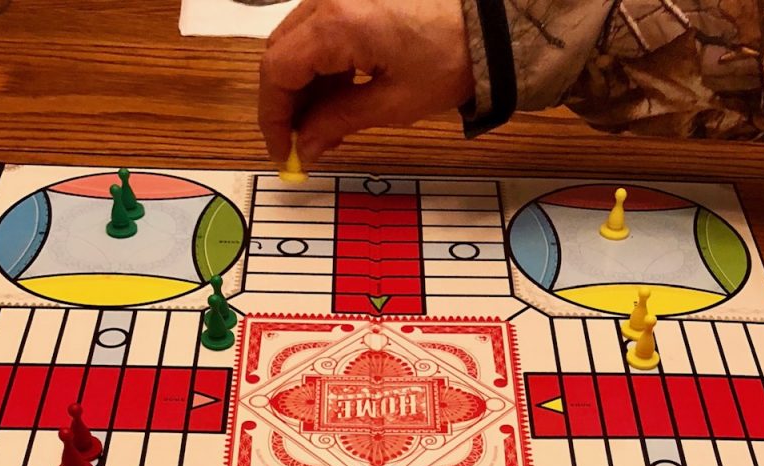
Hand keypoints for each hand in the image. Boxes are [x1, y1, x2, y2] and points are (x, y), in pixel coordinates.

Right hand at [258, 0, 474, 164]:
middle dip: (287, 105)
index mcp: (336, 24)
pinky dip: (323, 70)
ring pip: (298, 46)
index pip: (278, 71)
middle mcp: (328, 0)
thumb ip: (338, 123)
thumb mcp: (392, 104)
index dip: (273, 117)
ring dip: (306, 90)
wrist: (489, 27)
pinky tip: (339, 100)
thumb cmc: (450, 59)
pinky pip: (321, 35)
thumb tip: (304, 147)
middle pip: (282, 55)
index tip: (283, 151)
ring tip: (327, 129)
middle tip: (303, 144)